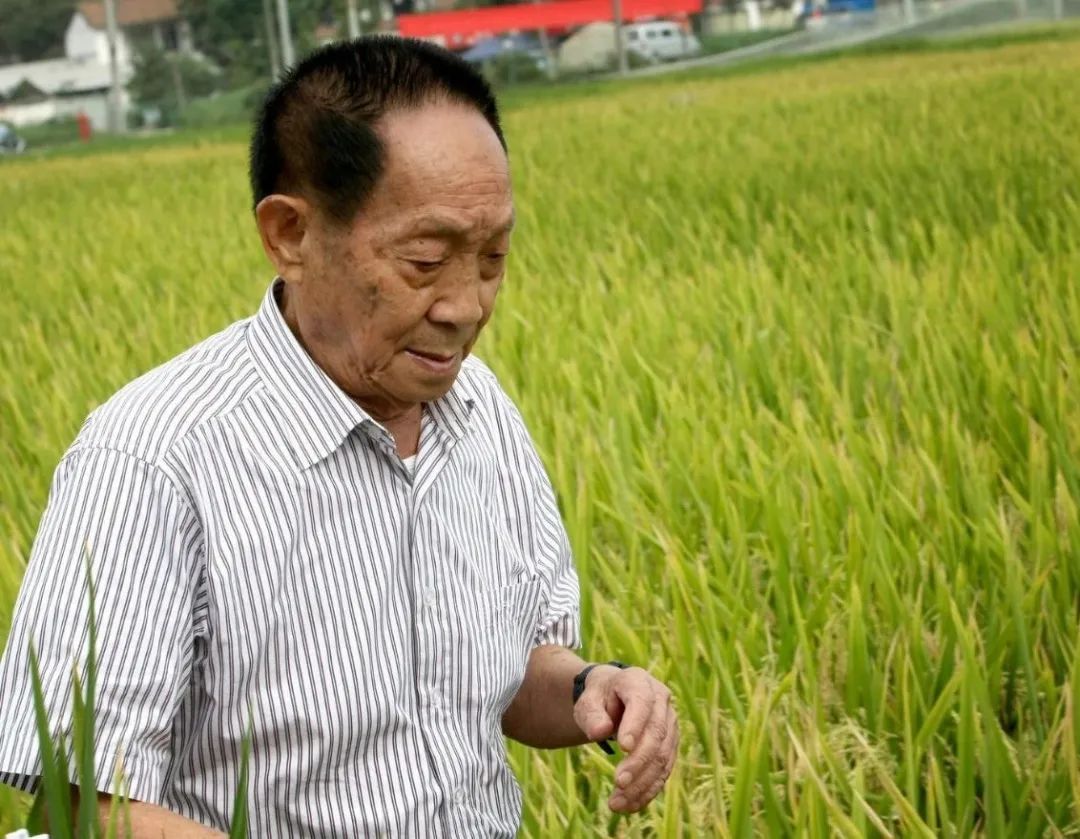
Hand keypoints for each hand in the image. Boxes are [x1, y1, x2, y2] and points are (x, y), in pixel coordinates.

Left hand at [573, 665, 678, 813]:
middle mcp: (661, 700)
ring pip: (663, 756)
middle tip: (618, 782)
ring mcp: (669, 723)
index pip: (641, 702)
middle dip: (638, 761)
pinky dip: (648, 790)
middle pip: (656, 733)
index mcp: (638, 682)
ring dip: (642, 782)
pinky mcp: (670, 745)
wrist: (613, 699)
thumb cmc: (598, 698)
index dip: (635, 725)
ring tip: (617, 803)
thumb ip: (591, 714)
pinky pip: (664, 770)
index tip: (623, 747)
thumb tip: (599, 732)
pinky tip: (629, 806)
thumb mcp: (588, 700)